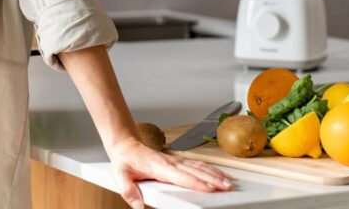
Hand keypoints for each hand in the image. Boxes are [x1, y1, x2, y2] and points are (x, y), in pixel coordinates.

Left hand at [106, 137, 233, 208]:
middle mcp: (170, 162)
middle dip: (213, 179)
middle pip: (196, 171)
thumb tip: (137, 206)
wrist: (126, 145)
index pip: (181, 176)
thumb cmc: (125, 160)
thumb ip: (129, 191)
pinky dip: (210, 169)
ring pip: (199, 167)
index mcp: (159, 166)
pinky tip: (218, 174)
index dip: (196, 182)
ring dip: (215, 174)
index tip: (210, 188)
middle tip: (227, 187)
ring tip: (228, 182)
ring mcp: (175, 160)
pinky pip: (197, 165)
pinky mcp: (178, 161)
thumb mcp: (120, 175)